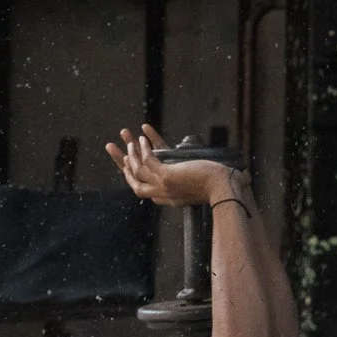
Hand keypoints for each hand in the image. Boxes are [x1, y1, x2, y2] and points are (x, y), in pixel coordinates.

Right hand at [107, 124, 235, 207]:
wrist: (226, 190)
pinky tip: (141, 136)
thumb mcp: (207, 185)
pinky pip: (148, 162)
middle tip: (110, 147)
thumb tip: (210, 171)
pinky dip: (143, 149)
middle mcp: (164, 195)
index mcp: (171, 200)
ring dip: (130, 153)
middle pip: (134, 182)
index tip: (127, 161)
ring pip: (137, 171)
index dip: (134, 175)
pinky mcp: (167, 176)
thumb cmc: (222, 187)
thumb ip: (201, 179)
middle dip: (121, 164)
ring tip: (127, 137)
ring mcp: (164, 186)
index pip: (145, 189)